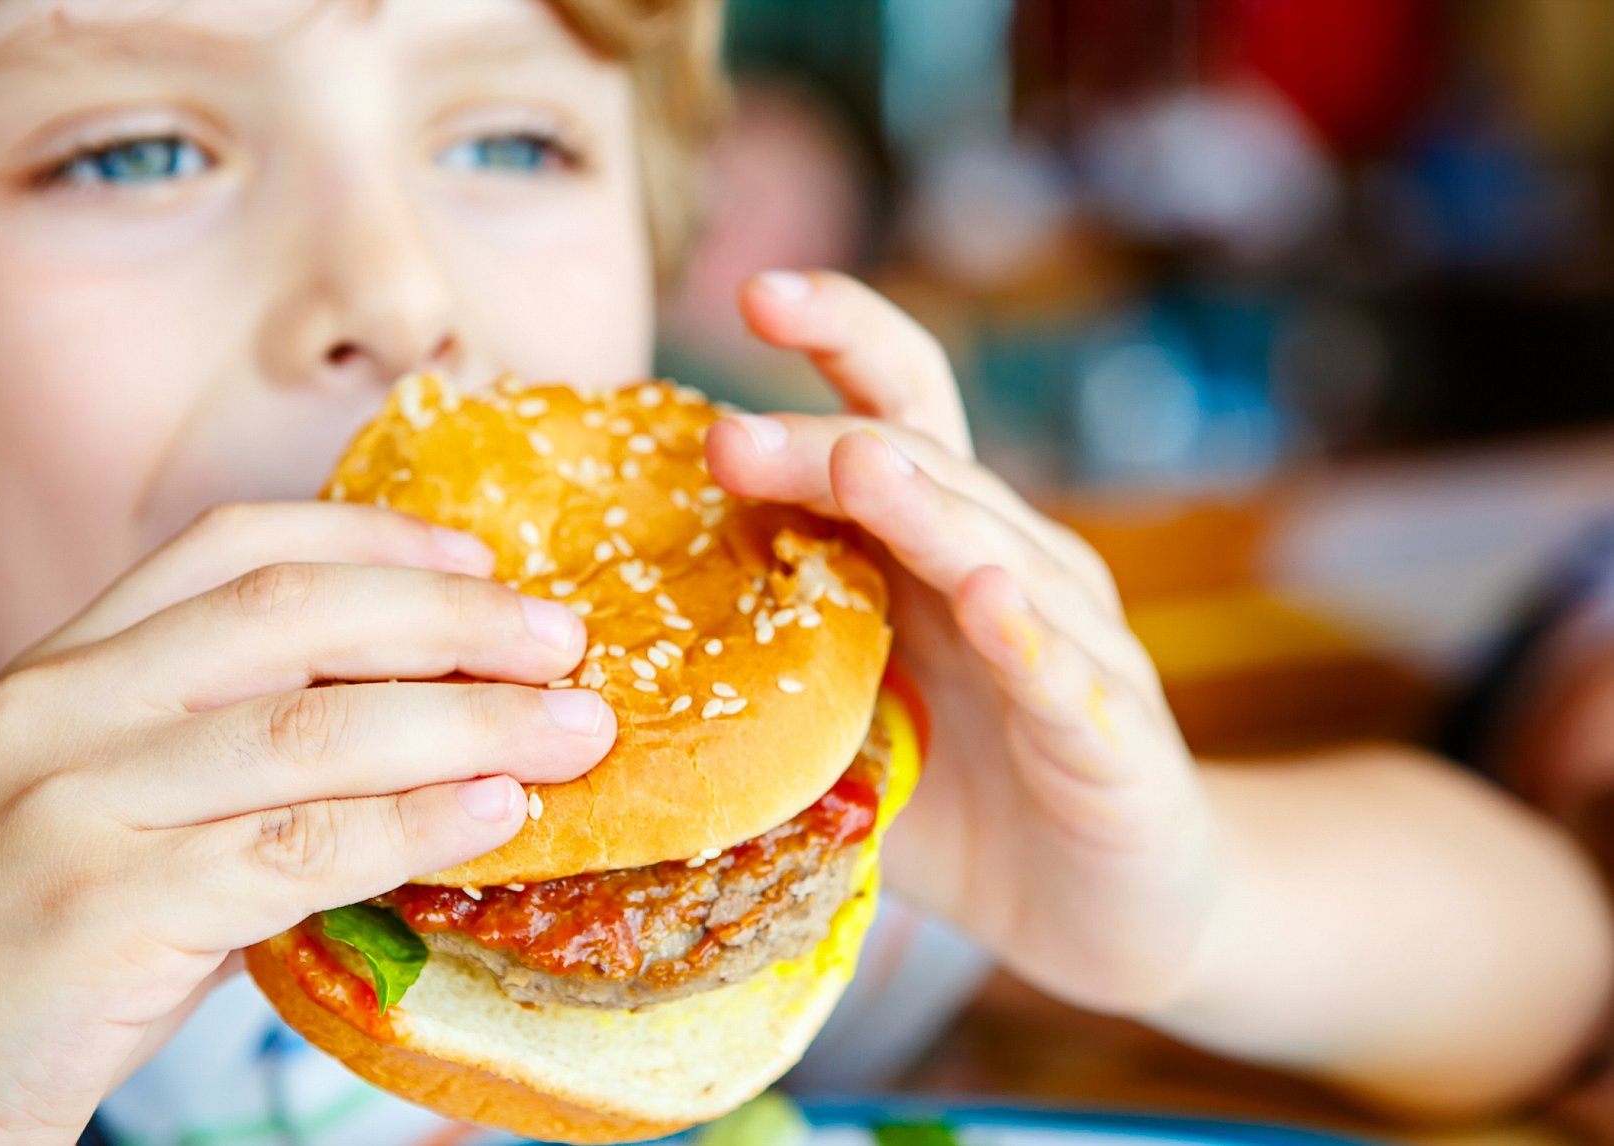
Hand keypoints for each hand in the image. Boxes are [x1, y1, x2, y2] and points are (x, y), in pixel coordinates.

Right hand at [0, 502, 614, 1144]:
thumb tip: (430, 739)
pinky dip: (411, 825)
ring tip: (574, 730)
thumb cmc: (24, 954)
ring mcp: (73, 804)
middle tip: (567, 641)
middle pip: (291, 615)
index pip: (232, 546)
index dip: (374, 537)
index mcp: (67, 668)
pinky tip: (495, 815)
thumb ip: (238, 767)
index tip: (484, 562)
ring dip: (466, 723)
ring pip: (310, 729)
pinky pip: (293, 848)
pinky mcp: (100, 910)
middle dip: (450, 621)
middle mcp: (64, 709)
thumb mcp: (118, 818)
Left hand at [704, 271, 1212, 1015]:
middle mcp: (1014, 570)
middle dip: (824, 444)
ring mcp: (1073, 647)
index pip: (895, 411)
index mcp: (941, 549)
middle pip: (924, 471)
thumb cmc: (965, 798)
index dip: (841, 338)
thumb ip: (772, 661)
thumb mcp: (847, 720)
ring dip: (924, 509)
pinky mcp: (1113, 738)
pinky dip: (1029, 638)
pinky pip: (1066, 679)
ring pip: (998, 553)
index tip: (753, 291)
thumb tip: (611, 635)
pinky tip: (987, 602)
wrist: (1113, 909)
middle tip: (727, 437)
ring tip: (856, 468)